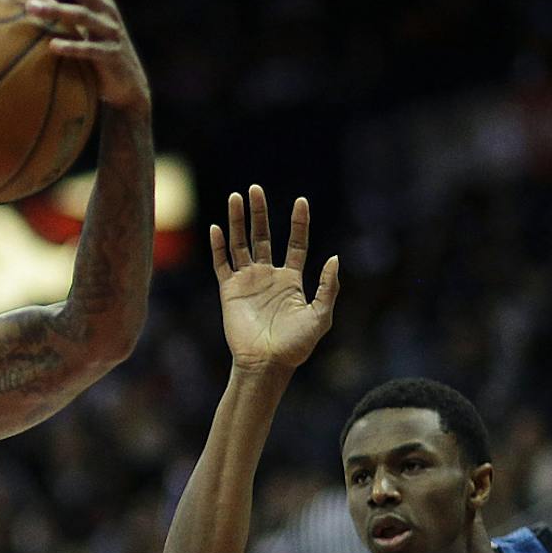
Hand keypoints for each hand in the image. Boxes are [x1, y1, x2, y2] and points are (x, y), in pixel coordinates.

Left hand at [18, 0, 148, 111]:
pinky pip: (90, 50)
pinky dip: (72, 47)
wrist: (128, 85)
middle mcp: (106, 10)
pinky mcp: (112, 55)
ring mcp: (111, 31)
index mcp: (98, 0)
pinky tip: (52, 46)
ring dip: (54, 9)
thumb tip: (30, 0)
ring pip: (81, 15)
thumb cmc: (97, 55)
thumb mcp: (81, 30)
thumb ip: (61, 13)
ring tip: (30, 7)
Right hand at [212, 186, 339, 372]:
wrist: (266, 363)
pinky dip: (218, 246)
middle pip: (263, 236)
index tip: (300, 201)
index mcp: (291, 280)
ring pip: (241, 244)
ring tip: (235, 197)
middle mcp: (268, 276)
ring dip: (237, 221)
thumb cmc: (296, 345)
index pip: (296, 243)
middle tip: (255, 189)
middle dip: (259, 212)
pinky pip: (222, 263)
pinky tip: (217, 227)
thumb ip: (328, 287)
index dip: (298, 223)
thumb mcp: (321, 316)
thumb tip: (334, 258)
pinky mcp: (229, 291)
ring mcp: (248, 282)